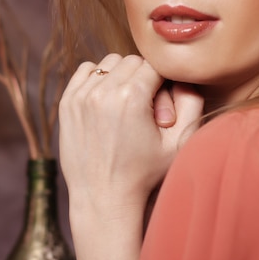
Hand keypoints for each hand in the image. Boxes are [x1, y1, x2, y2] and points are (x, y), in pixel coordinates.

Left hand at [59, 54, 202, 208]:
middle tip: (144, 108)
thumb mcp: (179, 142)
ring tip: (125, 105)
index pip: (155, 65)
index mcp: (131, 97)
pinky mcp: (67, 102)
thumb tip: (183, 75)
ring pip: (110, 63)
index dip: (164, 83)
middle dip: (143, 78)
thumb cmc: (145, 173)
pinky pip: (86, 70)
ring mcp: (81, 96)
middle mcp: (103, 92)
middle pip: (133, 61)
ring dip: (120, 77)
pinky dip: (98, 78)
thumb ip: (191, 101)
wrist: (104, 198)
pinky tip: (106, 101)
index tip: (162, 105)